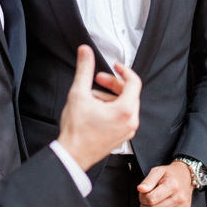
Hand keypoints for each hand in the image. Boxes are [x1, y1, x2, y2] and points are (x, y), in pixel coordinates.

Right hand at [56, 45, 140, 171]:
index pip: (134, 82)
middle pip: (129, 93)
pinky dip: (111, 108)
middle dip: (113, 83)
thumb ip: (84, 70)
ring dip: (110, 96)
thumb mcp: (79, 94)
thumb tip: (85, 52)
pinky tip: (95, 109)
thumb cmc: (77, 130)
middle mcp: (130, 121)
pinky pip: (122, 116)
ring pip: (125, 105)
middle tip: (98, 79)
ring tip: (91, 96)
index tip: (115, 66)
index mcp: (125, 110)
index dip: (124, 70)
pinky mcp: (121, 136)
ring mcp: (127, 131)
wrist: (73, 154)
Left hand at [137, 161, 193, 206]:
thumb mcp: (157, 171)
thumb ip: (148, 180)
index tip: (142, 195)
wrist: (186, 177)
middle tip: (144, 202)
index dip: (142, 198)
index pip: (151, 199)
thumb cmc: (169, 174)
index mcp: (172, 186)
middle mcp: (180, 198)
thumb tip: (140, 189)